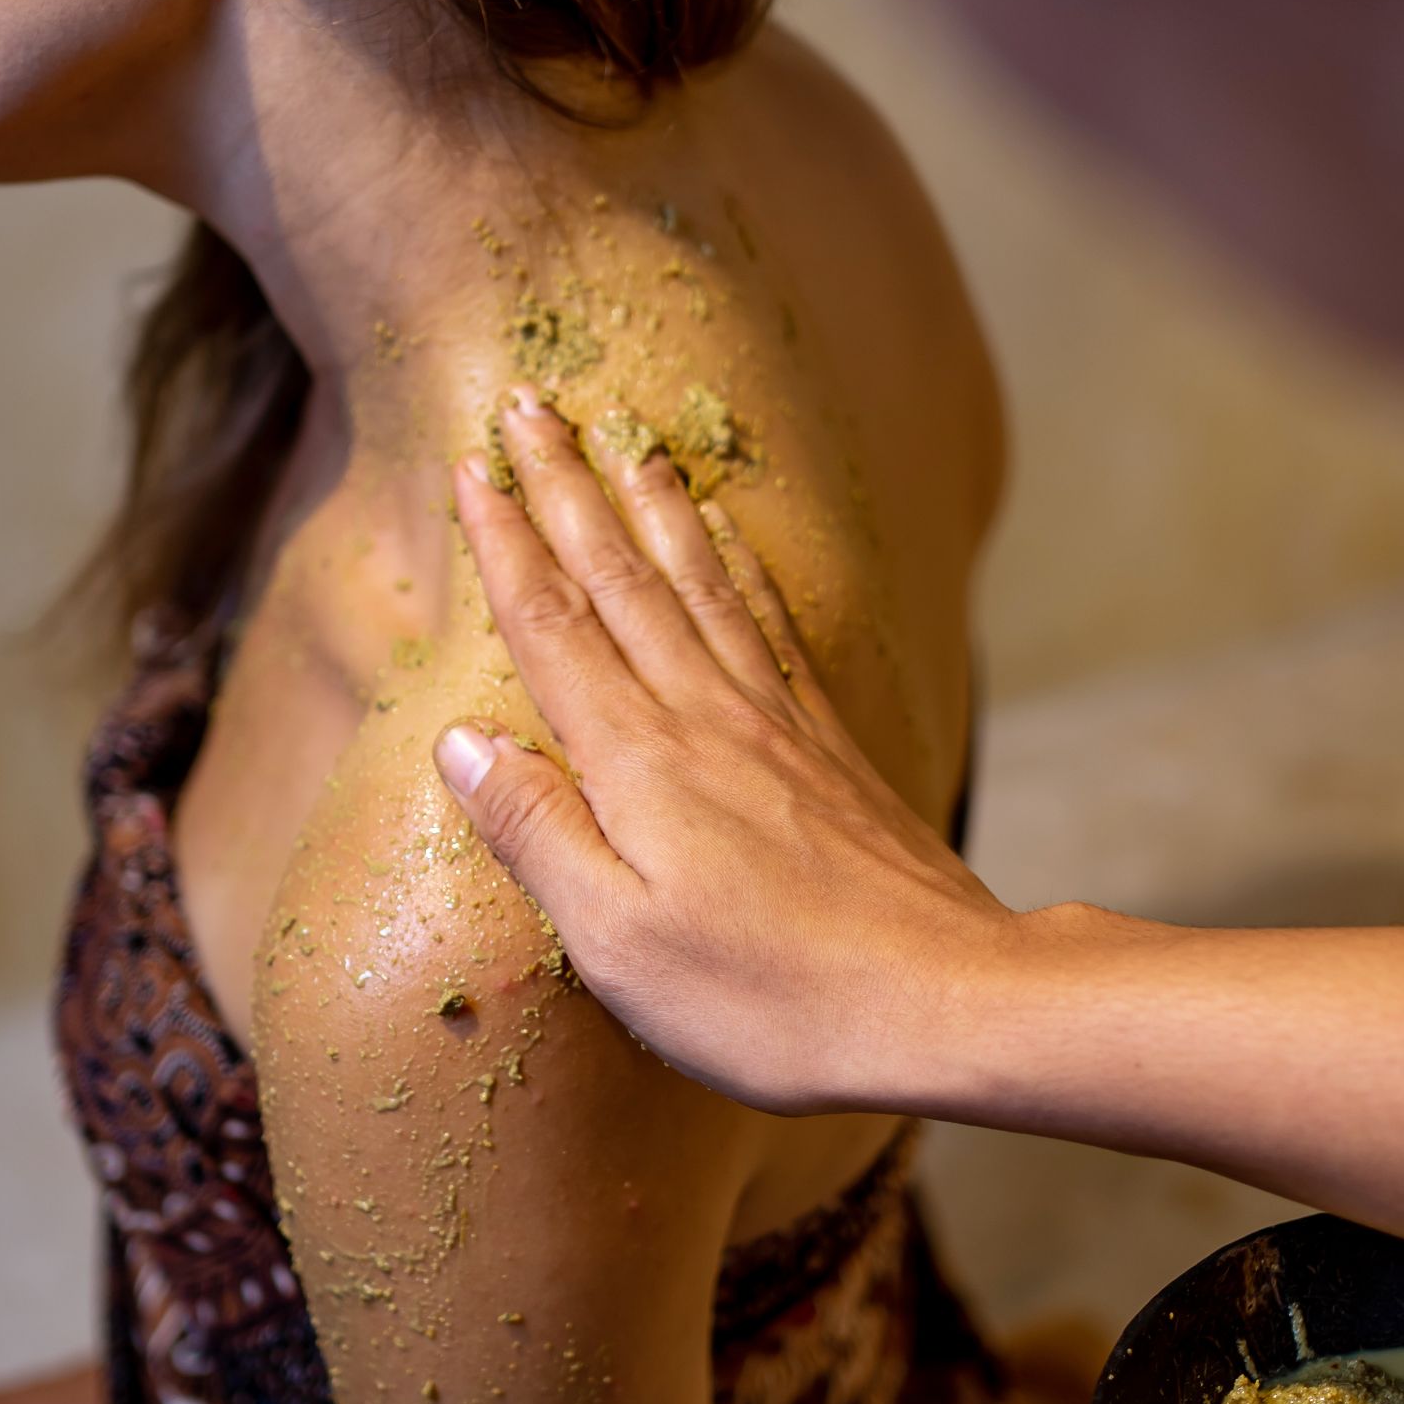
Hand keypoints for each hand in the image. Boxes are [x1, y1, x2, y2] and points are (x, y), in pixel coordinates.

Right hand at [434, 391, 1016, 1114]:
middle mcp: (703, 717)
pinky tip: (729, 538)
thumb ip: (535, 832)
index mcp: (636, 763)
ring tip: (624, 439)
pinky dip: (737, 565)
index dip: (506, 544)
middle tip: (531, 405)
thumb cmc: (770, 998)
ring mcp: (775, 724)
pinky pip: (769, 622)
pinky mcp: (828, 747)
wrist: (945, 998)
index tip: (471, 466)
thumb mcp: (617, 944)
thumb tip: (458, 740)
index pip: (550, 628)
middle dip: (567, 488)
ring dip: (651, 506)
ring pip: (698, 583)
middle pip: (620, 577)